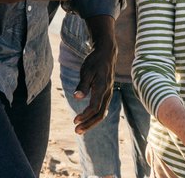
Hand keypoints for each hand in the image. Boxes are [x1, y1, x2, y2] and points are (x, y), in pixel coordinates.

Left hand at [73, 15, 116, 133]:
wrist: (107, 53)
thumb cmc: (94, 61)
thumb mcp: (86, 71)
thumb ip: (82, 85)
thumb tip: (77, 97)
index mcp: (102, 88)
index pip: (94, 107)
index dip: (85, 116)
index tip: (75, 121)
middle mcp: (108, 93)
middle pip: (100, 114)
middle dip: (88, 124)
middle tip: (76, 131)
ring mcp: (109, 94)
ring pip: (102, 112)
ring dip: (91, 122)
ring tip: (79, 129)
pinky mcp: (107, 93)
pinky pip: (102, 108)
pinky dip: (95, 116)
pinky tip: (87, 119)